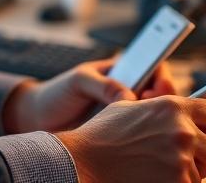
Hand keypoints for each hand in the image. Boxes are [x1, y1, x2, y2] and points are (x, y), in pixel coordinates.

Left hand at [2, 57, 175, 133]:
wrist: (39, 119)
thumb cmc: (58, 93)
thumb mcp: (78, 80)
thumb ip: (103, 84)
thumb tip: (129, 96)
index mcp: (121, 70)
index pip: (154, 67)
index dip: (163, 76)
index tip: (161, 86)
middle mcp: (128, 90)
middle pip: (161, 93)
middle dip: (165, 100)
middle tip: (152, 105)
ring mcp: (127, 113)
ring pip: (156, 115)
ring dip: (158, 119)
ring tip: (145, 122)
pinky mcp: (122, 134)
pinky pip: (142, 134)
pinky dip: (147, 135)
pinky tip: (139, 138)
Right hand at [56, 96, 205, 182]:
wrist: (85, 162)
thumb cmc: (102, 136)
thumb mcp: (129, 107)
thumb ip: (158, 107)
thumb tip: (177, 112)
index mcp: (172, 107)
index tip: (201, 132)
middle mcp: (182, 131)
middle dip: (200, 155)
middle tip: (179, 159)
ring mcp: (181, 159)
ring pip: (203, 172)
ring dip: (188, 173)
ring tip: (160, 169)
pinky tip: (155, 178)